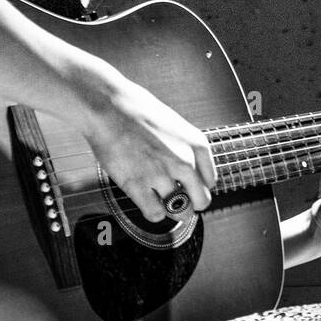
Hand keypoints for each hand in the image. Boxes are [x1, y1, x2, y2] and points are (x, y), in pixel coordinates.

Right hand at [76, 71, 215, 222]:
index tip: (190, 188)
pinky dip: (154, 213)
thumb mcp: (175, 124)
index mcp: (196, 144)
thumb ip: (185, 147)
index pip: (211, 181)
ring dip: (172, 210)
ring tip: (161, 202)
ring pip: (180, 211)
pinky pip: (155, 214)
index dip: (199, 187)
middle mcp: (184, 161)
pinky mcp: (138, 184)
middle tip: (179, 202)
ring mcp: (162, 175)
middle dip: (191, 204)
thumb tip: (188, 169)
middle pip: (201, 201)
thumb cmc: (137, 110)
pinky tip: (148, 203)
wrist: (109, 106)